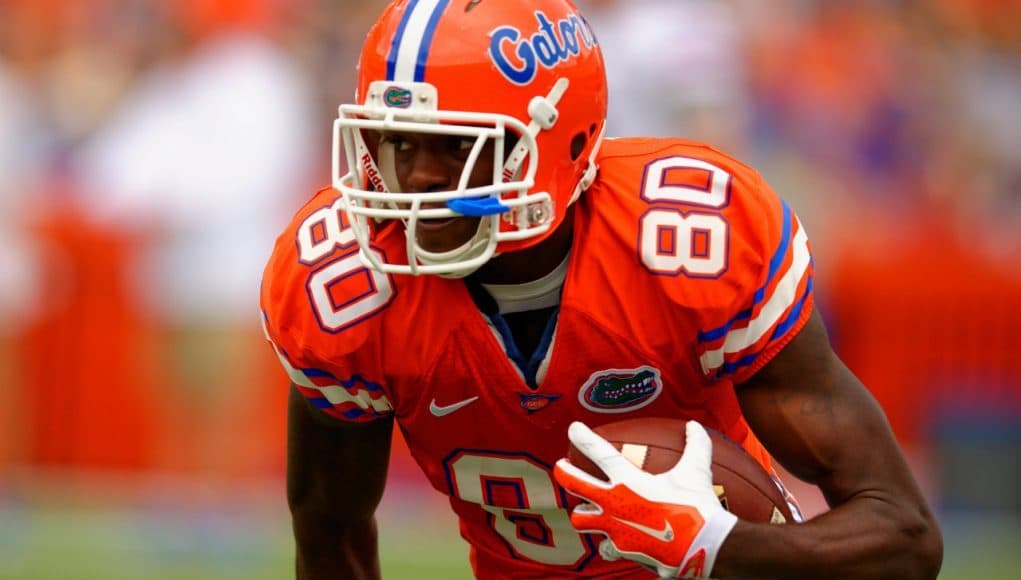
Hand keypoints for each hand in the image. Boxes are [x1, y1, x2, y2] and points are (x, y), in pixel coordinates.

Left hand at [554, 421, 736, 578]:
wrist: (702, 547)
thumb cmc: (697, 506)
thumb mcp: (696, 471)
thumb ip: (695, 445)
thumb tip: (694, 425)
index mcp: (627, 480)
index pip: (598, 452)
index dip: (582, 438)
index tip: (573, 429)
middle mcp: (613, 502)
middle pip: (574, 483)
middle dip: (563, 472)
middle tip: (561, 465)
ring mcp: (613, 527)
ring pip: (581, 519)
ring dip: (582, 513)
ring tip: (585, 508)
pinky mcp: (621, 548)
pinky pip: (606, 545)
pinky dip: (609, 541)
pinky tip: (613, 539)